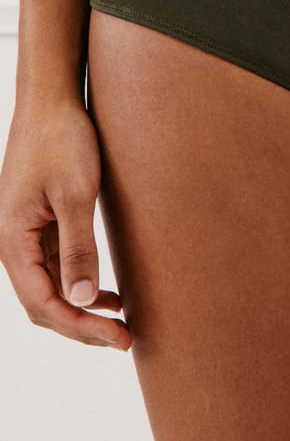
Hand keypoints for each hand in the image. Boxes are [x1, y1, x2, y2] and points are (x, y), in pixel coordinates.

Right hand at [0, 96, 130, 349]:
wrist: (52, 100)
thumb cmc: (63, 140)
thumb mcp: (76, 195)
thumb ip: (79, 247)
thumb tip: (82, 300)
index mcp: (12, 241)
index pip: (43, 304)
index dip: (80, 328)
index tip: (119, 339)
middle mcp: (13, 243)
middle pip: (43, 304)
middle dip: (82, 327)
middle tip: (125, 340)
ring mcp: (26, 234)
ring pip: (50, 288)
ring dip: (82, 309)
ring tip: (120, 324)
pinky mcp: (41, 222)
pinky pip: (56, 266)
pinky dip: (80, 284)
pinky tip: (107, 293)